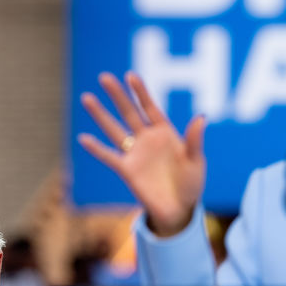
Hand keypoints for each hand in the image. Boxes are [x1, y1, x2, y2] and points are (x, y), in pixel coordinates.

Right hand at [78, 72, 205, 236]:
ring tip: (87, 98)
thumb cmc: (191, 184)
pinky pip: (109, 156)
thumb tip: (201, 117)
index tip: (130, 76)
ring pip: (115, 129)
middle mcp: (147, 140)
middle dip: (117, 95)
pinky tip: (84, 138)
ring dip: (101, 115)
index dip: (140, 92)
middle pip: (129, 112)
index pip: (150, 107)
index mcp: (165, 133)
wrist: (179, 209)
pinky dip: (96, 148)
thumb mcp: (196, 161)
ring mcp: (135, 154)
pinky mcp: (127, 170)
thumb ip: (195, 140)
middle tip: (104, 77)